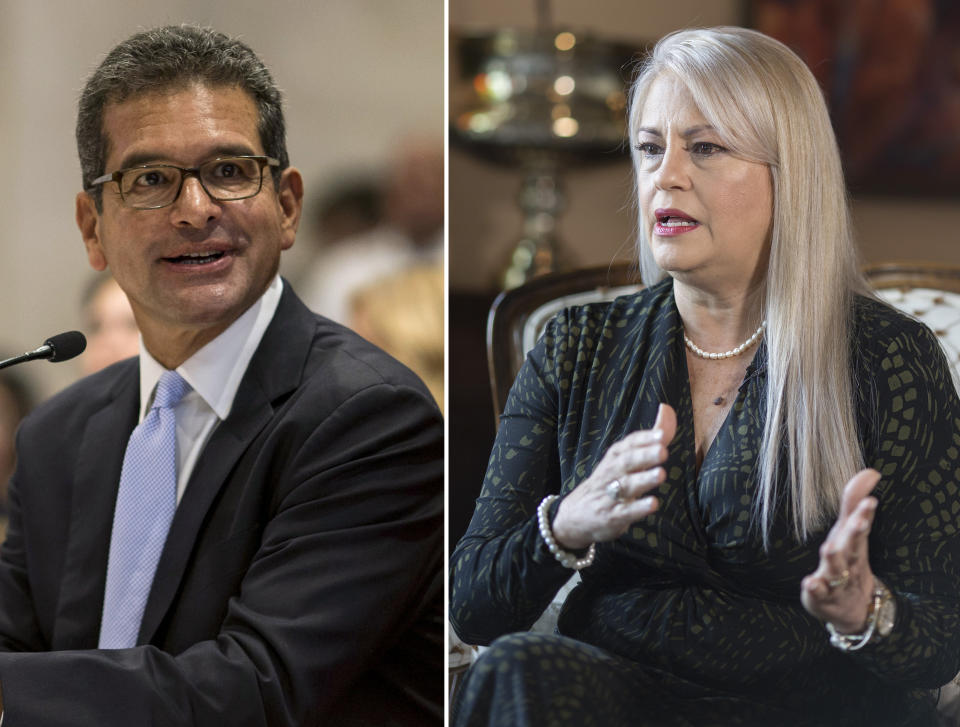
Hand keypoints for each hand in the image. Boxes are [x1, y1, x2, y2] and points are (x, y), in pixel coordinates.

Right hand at [552, 403, 676, 549]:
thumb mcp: (625, 457)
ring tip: (660, 474)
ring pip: (627, 486)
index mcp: (615, 457)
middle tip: (662, 451)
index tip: (660, 435)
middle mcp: (611, 473)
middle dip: (644, 456)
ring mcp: (610, 495)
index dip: (644, 440)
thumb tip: (667, 409)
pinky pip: (626, 512)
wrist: (574, 516)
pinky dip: (638, 508)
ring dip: (643, 479)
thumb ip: (651, 436)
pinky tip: (652, 504)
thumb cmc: (608, 481)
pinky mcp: (613, 516)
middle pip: (627, 462)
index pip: (628, 444)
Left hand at [801, 468, 880, 632]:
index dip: (864, 514)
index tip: (870, 501)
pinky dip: (815, 589)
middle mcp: (848, 562)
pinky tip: (810, 582)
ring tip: (829, 547)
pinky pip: (819, 593)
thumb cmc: (850, 563)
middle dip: (856, 534)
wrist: (854, 610)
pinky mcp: (822, 598)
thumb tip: (871, 472)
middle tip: (859, 521)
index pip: (860, 527)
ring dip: (834, 559)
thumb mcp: (852, 533)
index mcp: (854, 545)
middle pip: (853, 547)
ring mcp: (837, 581)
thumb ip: (854, 502)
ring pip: (836, 570)